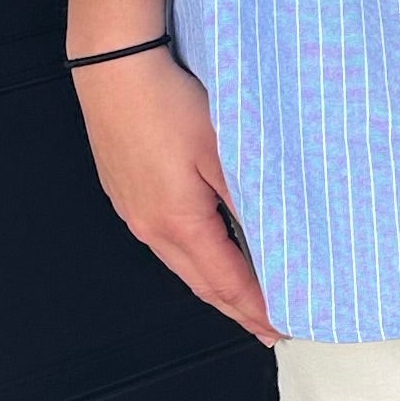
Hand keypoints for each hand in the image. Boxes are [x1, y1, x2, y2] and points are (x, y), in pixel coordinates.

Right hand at [69, 0, 277, 342]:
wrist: (115, 68)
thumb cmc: (167, 103)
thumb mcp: (223, 152)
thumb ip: (250, 199)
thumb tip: (277, 239)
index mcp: (178, 223)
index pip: (228, 283)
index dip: (258, 310)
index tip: (284, 328)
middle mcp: (151, 227)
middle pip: (202, 285)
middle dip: (238, 311)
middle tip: (269, 331)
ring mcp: (135, 212)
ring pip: (182, 265)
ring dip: (216, 287)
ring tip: (244, 302)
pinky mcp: (127, 194)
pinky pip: (166, 243)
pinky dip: (194, 260)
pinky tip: (208, 254)